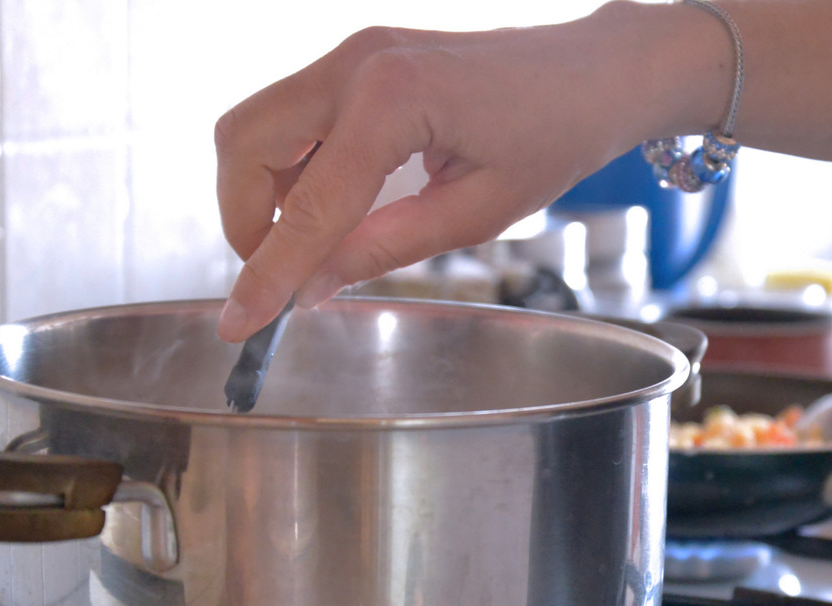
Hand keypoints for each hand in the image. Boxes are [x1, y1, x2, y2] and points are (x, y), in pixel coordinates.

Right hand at [212, 2, 724, 340]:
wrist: (593, 72)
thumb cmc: (554, 134)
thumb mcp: (476, 212)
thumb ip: (385, 247)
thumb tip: (312, 287)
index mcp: (394, 99)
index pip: (307, 205)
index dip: (268, 272)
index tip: (239, 323)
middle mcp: (357, 63)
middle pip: (245, 143)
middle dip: (244, 219)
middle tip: (280, 276)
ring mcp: (353, 55)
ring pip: (257, 126)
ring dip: (262, 193)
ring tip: (313, 246)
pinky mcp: (358, 63)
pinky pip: (293, 119)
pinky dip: (291, 171)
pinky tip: (334, 210)